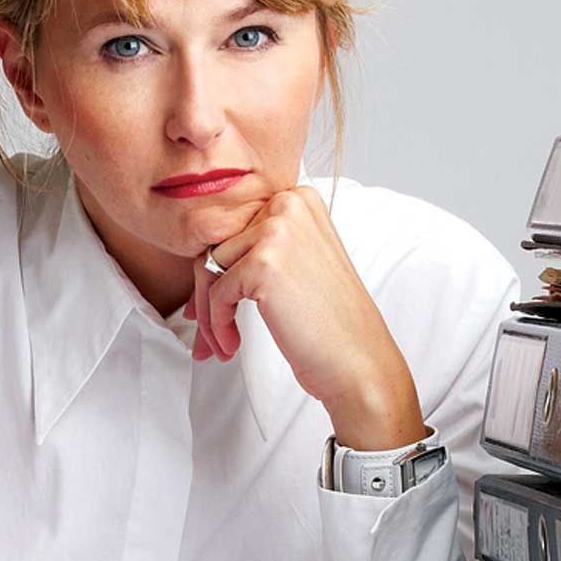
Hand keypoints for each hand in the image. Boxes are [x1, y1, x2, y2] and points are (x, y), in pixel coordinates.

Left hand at [186, 185, 425, 449]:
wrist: (358, 361)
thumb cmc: (330, 323)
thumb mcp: (298, 264)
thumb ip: (259, 248)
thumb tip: (203, 262)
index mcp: (298, 199)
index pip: (235, 229)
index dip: (218, 272)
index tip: (210, 306)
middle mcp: (288, 205)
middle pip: (217, 246)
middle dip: (207, 295)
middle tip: (207, 334)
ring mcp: (276, 231)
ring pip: (209, 270)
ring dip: (208, 314)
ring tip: (221, 345)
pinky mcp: (262, 263)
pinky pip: (215, 293)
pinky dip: (216, 324)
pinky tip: (230, 346)